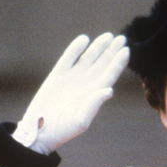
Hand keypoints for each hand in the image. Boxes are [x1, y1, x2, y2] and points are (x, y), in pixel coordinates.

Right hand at [13, 33, 129, 153]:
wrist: (40, 130)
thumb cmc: (62, 129)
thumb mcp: (80, 121)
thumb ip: (94, 104)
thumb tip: (109, 90)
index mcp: (94, 94)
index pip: (110, 74)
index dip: (118, 62)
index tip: (126, 50)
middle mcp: (86, 84)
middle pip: (103, 64)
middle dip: (112, 51)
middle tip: (122, 38)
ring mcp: (72, 78)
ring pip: (88, 57)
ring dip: (98, 47)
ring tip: (108, 36)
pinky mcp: (58, 75)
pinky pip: (69, 57)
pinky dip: (76, 48)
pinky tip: (84, 39)